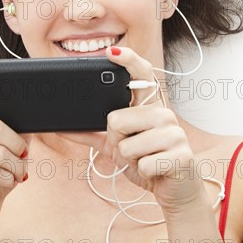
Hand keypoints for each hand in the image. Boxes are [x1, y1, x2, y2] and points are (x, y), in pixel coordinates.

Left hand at [63, 46, 205, 213]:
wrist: (176, 191)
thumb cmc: (146, 161)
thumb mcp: (115, 146)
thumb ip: (90, 134)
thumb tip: (61, 127)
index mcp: (148, 106)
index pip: (141, 75)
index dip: (127, 60)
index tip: (112, 52)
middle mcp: (163, 114)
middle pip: (116, 119)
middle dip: (116, 141)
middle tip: (130, 148)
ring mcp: (174, 133)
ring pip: (127, 146)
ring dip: (129, 160)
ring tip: (143, 160)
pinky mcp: (181, 156)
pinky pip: (142, 164)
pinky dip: (142, 172)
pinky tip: (155, 170)